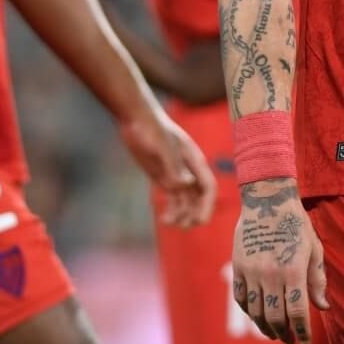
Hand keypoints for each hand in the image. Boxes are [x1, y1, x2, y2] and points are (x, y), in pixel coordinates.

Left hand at [120, 110, 216, 227]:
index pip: (208, 186)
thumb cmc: (151, 127)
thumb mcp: (160, 146)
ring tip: (169, 222)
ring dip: (183, 215)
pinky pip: (173, 198)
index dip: (207, 205)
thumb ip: (173, 167)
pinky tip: (164, 219)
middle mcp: (188, 169)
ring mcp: (176, 174)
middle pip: (200, 197)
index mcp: (194, 160)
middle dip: (196, 213)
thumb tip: (186, 185)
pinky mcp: (163, 177)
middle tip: (185, 226)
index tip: (200, 221)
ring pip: (187, 201)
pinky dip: (172, 211)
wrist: (135, 117)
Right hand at [231, 178, 329, 343]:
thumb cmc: (296, 223)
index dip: (302, 330)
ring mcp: (251, 271)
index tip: (304, 339)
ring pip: (256, 311)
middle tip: (289, 340)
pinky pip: (240, 297)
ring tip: (274, 332)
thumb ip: (318, 280)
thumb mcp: (313, 248)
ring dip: (265, 327)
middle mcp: (271, 273)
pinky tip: (257, 315)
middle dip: (283, 333)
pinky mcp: (238, 266)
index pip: (297, 311)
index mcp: (294, 269)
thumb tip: (323, 307)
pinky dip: (249, 311)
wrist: (267, 199)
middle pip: (275, 316)